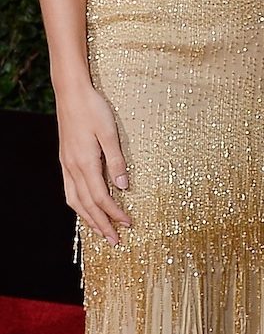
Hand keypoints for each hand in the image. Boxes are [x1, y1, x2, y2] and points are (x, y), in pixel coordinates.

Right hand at [55, 85, 130, 244]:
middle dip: (101, 224)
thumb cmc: (93, 109)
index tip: (129, 224)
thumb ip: (116, 160)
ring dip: (88, 218)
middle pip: (87, 205)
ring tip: (101, 231)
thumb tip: (123, 186)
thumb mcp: (109, 132)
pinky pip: (70, 190)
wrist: (71, 93)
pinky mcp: (65, 160)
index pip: (102, 198)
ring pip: (75, 201)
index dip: (115, 214)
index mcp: (85, 163)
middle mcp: (73, 168)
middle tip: (115, 241)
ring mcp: (66, 165)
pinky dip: (79, 205)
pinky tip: (86, 207)